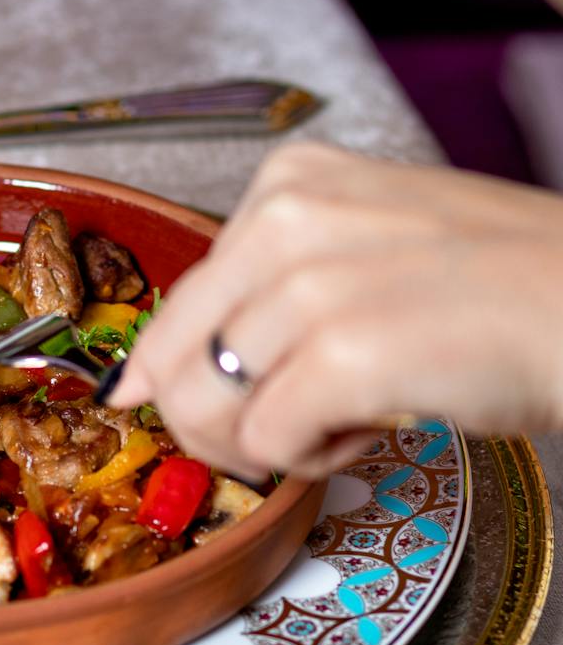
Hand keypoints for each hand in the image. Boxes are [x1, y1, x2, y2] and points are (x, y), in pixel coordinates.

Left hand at [105, 143, 562, 477]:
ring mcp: (311, 284)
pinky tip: (371, 429)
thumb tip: (147, 375)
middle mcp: (284, 219)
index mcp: (285, 184)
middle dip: (210, 422)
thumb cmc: (498, 289)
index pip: (177, 306)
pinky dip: (311, 460)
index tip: (221, 392)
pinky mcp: (345, 354)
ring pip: (201, 408)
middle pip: (171, 361)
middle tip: (278, 433)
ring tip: (338, 420)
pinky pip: (266, 443)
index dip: (188, 373)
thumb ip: (266, 288)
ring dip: (264, 442)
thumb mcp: (364, 246)